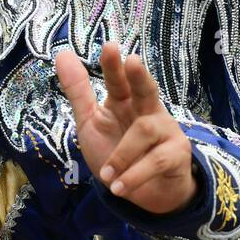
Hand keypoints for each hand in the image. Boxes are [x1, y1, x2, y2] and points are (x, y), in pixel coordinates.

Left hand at [54, 42, 198, 214]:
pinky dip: (134, 175)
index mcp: (125, 102)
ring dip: (122, 155)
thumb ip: (79, 91)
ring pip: (145, 131)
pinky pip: (156, 160)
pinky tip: (118, 186)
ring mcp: (166, 131)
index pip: (118, 81)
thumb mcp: (91, 122)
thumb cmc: (117, 153)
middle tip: (132, 61)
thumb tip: (62, 54)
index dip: (114, 65)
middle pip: (146, 90)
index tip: (109, 46)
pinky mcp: (178, 154)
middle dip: (139, 77)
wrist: (145, 194)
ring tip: (106, 175)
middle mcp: (148, 111)